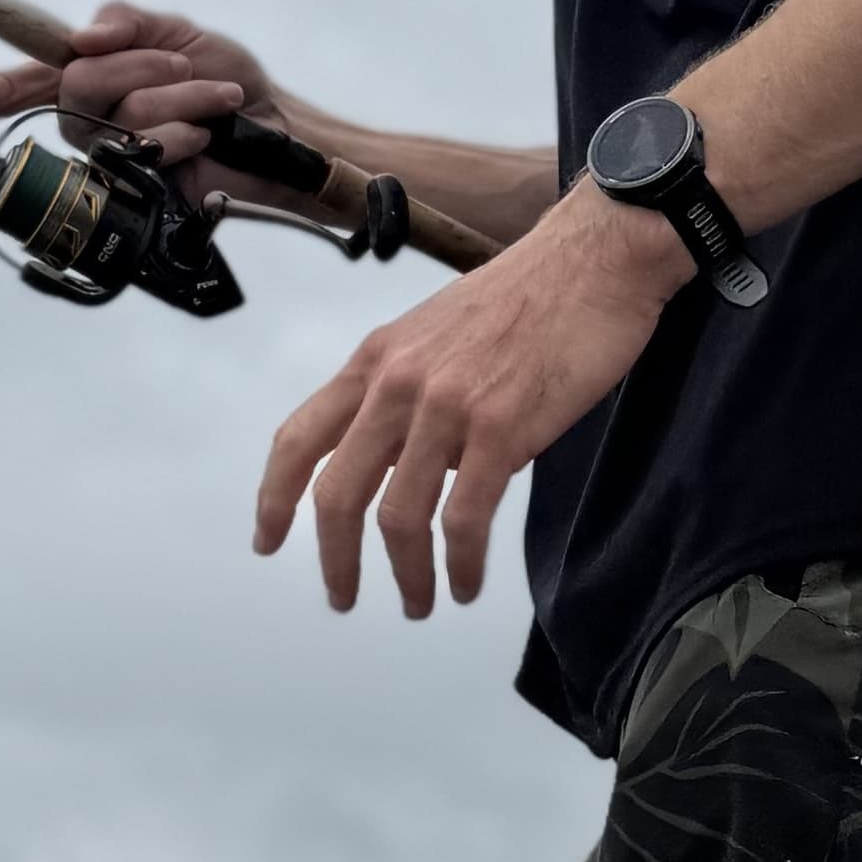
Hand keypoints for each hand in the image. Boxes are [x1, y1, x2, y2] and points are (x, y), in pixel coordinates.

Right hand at [0, 0, 274, 175]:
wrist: (274, 122)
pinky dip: (183, 129)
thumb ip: (124, 22)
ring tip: (215, 98)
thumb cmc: (223, 75)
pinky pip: (146, 148)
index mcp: (86, 75)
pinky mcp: (140, 187)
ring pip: (121, 114)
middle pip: (77, 84)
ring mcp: (111, 156)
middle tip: (183, 63)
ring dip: (179, 95)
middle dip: (138, 65)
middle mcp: (87, 118)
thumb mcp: (174, 29)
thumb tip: (83, 38)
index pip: (22, 83)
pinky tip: (205, 134)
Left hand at [256, 189, 681, 614]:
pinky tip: (468, 583)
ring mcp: (447, 407)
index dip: (274, 498)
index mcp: (376, 358)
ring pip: (399, 517)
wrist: (595, 259)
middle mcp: (398, 383)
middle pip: (337, 494)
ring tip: (419, 603)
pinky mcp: (501, 429)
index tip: (267, 538)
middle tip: (343, 596)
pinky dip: (462, 564)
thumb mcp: (437, 330)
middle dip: (334, 560)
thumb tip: (408, 463)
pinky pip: (464, 519)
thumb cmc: (530, 293)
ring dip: (406, 575)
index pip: (298, 438)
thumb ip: (407, 392)